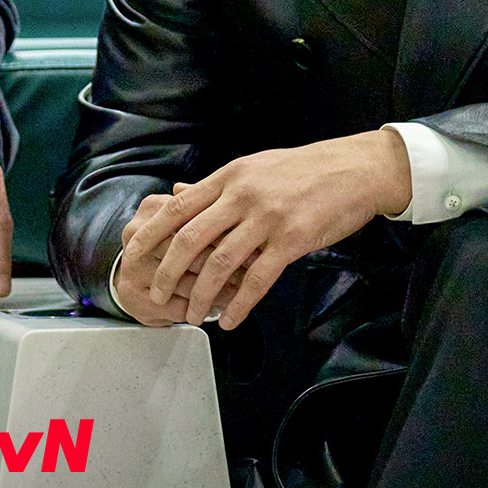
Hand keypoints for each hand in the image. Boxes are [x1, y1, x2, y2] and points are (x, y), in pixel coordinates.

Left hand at [126, 130, 411, 330]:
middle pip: (190, 237)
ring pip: (220, 262)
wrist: (355, 169)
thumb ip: (216, 187)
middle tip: (156, 295)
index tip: (132, 253)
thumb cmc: (303, 170)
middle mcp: (242, 195)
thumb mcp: (254, 168)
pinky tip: (229, 320)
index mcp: (229, 177)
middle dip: (167, 271)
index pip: (178, 206)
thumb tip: (177, 192)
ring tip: (192, 315)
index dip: (152, 233)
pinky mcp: (293, 240)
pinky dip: (240, 304)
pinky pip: (258, 279)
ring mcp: (267, 218)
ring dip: (201, 294)